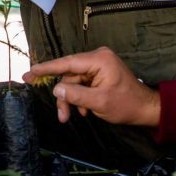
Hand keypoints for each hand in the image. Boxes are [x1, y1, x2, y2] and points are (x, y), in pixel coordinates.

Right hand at [23, 46, 160, 127]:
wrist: (146, 110)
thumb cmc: (126, 105)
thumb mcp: (99, 103)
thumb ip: (76, 95)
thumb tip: (56, 89)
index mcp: (98, 60)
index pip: (67, 63)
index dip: (47, 68)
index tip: (30, 71)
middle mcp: (97, 58)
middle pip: (69, 76)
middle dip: (63, 96)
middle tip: (60, 115)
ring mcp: (98, 65)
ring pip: (73, 82)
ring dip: (71, 100)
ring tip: (70, 117)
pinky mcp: (98, 74)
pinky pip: (81, 84)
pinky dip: (79, 98)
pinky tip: (84, 111)